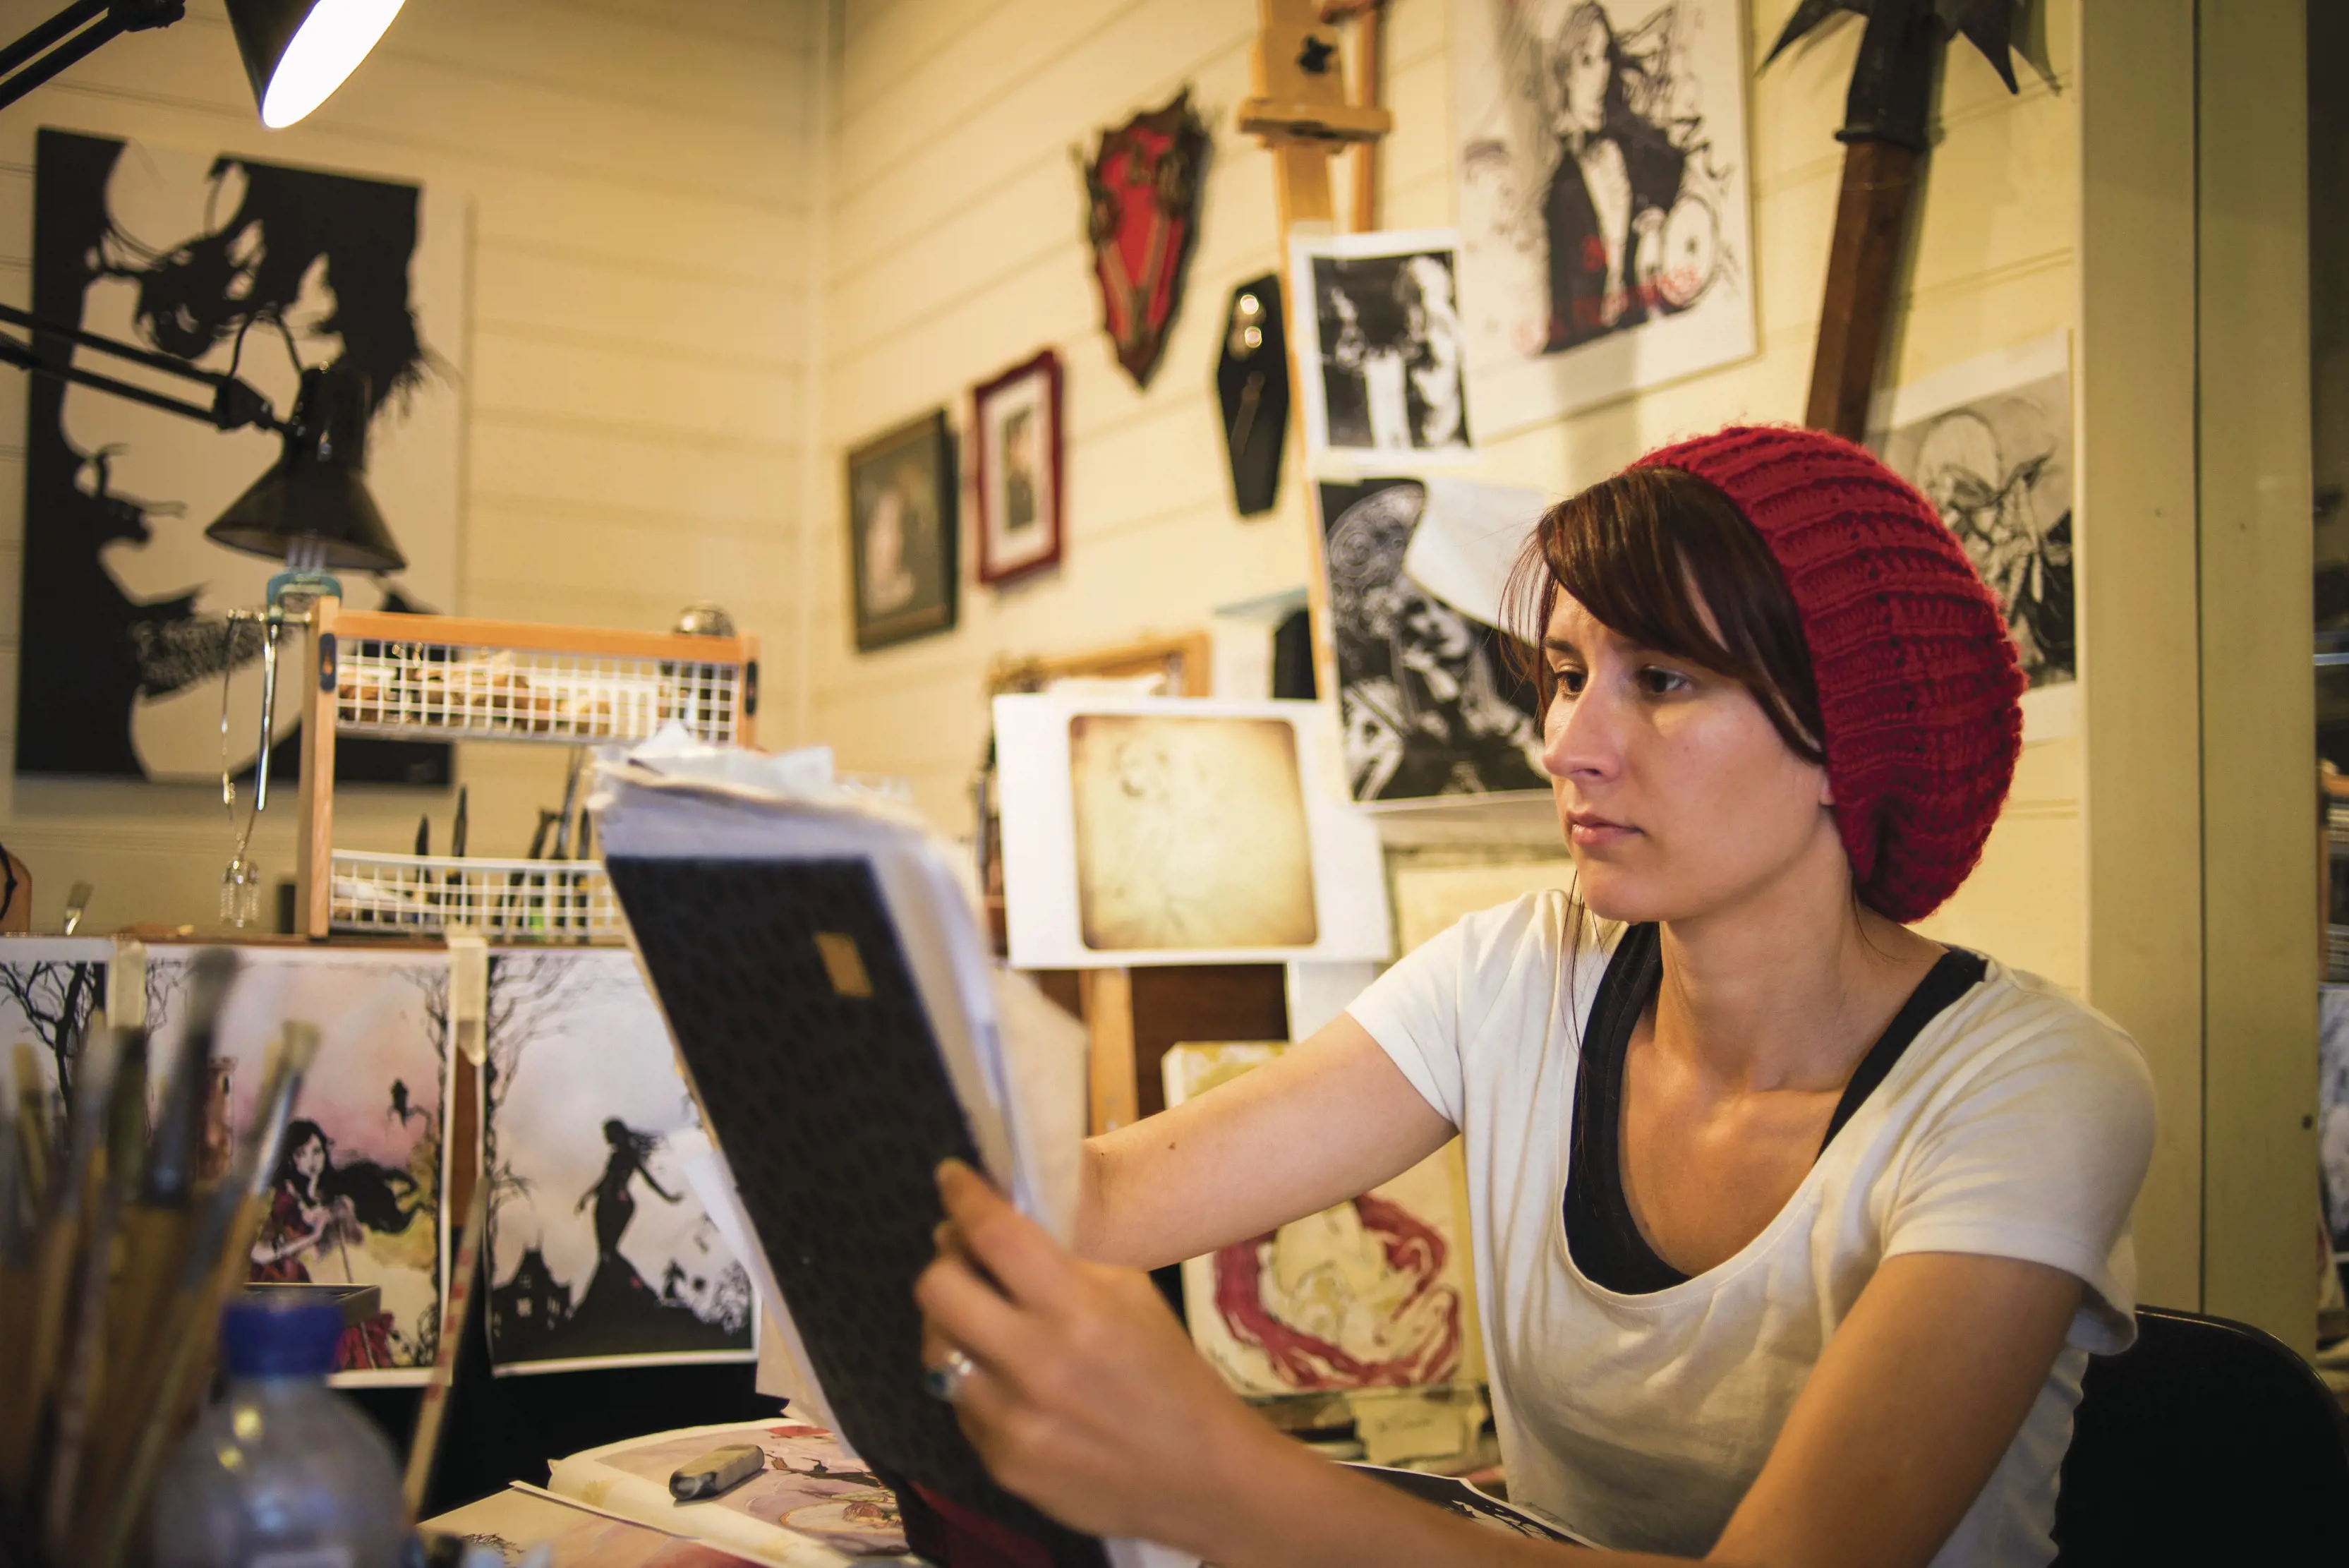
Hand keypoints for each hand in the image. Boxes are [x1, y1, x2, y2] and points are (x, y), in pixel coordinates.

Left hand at [914, 1160, 1285, 1550]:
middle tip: (962, 1256)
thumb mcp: (1132, 1296)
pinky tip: (1009, 1382)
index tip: (949, 1176)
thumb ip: (1064, 1261)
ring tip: (984, 1321)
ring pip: (936, 1348)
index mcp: (1080, 1311)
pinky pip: (958, 1404)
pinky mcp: (1000, 1464)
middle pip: (937, 1289)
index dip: (963, 1197)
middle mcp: (1036, 1364)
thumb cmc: (1169, 1373)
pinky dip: (974, 1382)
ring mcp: (1012, 1421)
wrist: (1200, 1478)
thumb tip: (998, 1220)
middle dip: (945, 1262)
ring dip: (952, 1324)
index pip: (995, 1235)